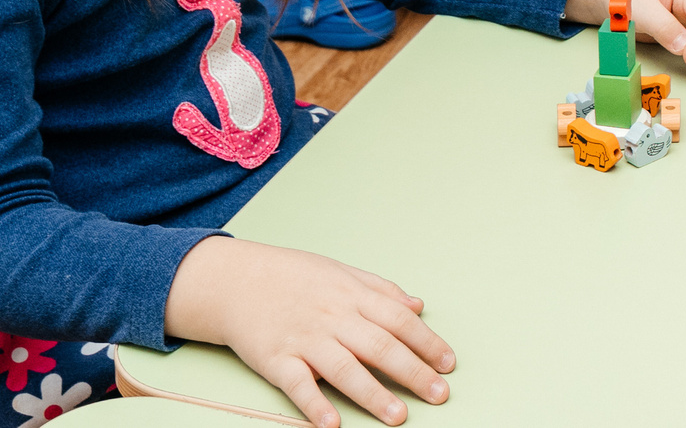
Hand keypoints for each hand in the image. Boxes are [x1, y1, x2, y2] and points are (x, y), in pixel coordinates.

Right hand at [165, 236, 452, 427]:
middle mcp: (333, 317)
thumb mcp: (342, 272)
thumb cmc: (294, 277)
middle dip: (412, 372)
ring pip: (344, 369)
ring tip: (399, 417)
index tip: (448, 364)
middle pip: (379, 346)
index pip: (399, 320)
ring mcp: (304, 339)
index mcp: (353, 296)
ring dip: (373, 394)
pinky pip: (298, 385)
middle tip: (439, 395)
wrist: (237, 281)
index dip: (427, 342)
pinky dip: (315, 405)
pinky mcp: (275, 360)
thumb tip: (418, 305)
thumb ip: (381, 290)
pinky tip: (332, 424)